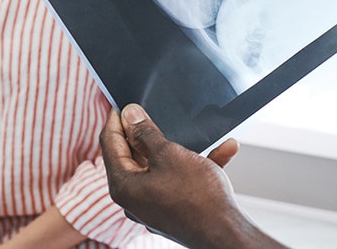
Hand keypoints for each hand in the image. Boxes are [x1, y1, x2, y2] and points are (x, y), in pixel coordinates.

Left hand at [100, 105, 284, 248]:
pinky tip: (224, 150)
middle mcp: (134, 199)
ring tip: (197, 131)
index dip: (116, 119)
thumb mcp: (168, 154)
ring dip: (181, 147)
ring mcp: (153, 206)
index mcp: (123, 186)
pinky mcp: (173, 210)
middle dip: (147, 132)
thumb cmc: (196, 197)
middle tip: (152, 111)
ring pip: (161, 167)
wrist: (226, 234)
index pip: (110, 144)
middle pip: (133, 156)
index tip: (123, 103)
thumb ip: (145, 133)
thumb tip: (129, 115)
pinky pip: (180, 180)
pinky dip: (197, 165)